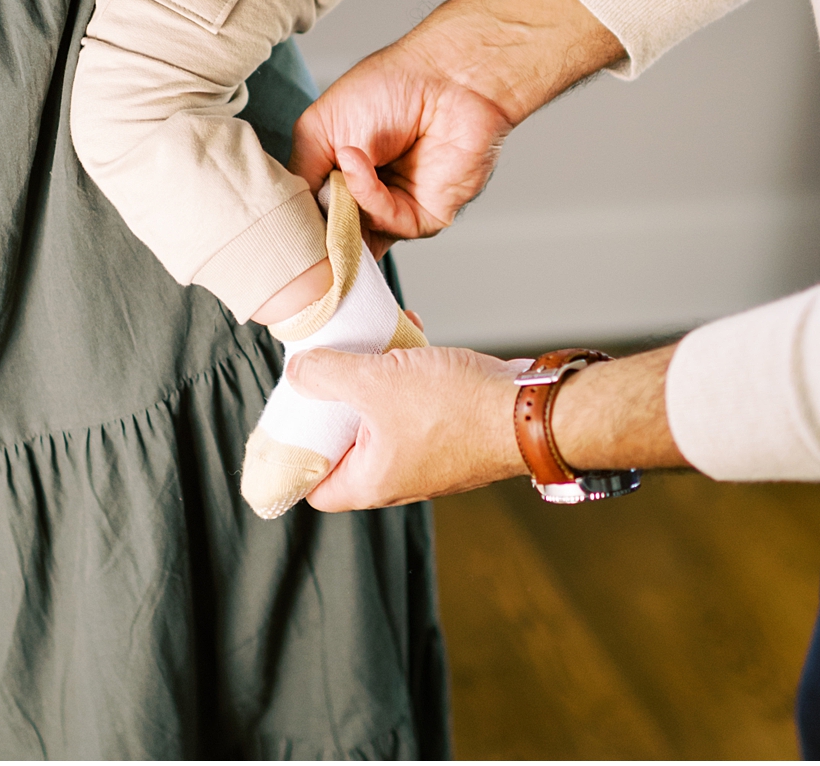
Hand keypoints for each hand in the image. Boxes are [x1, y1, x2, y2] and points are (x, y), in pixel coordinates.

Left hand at [287, 339, 688, 509]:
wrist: (530, 406)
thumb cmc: (458, 409)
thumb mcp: (377, 384)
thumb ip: (329, 376)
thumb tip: (298, 372)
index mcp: (371, 481)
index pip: (314, 486)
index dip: (296, 454)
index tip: (289, 415)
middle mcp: (397, 474)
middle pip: (346, 444)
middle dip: (336, 401)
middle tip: (324, 366)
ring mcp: (426, 451)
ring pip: (381, 415)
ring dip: (373, 378)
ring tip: (367, 342)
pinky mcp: (450, 426)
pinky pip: (413, 400)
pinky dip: (406, 371)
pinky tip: (409, 334)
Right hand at [289, 0, 623, 243]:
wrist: (448, 76)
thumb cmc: (388, 86)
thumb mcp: (320, 127)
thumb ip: (302, 175)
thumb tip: (291, 219)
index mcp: (337, 178)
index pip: (308, 217)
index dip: (294, 222)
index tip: (276, 219)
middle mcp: (364, 200)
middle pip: (330, 238)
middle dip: (315, 230)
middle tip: (301, 210)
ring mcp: (393, 211)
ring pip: (356, 239)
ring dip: (342, 208)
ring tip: (338, 163)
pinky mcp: (423, 218)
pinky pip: (388, 224)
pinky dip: (367, 196)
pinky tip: (356, 162)